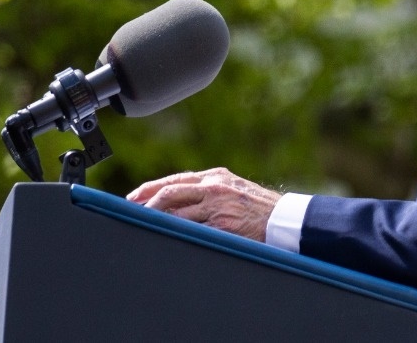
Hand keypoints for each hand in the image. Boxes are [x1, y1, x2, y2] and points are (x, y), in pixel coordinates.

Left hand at [127, 167, 281, 241]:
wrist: (286, 221)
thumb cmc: (260, 209)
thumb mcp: (235, 190)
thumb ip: (211, 191)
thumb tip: (180, 201)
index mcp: (216, 177)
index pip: (175, 179)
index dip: (150, 189)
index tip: (134, 198)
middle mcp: (215, 187)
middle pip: (170, 192)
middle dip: (146, 203)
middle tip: (131, 213)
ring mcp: (218, 206)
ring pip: (176, 212)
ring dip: (156, 221)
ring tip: (142, 228)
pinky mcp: (222, 225)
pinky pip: (191, 230)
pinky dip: (174, 234)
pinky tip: (164, 240)